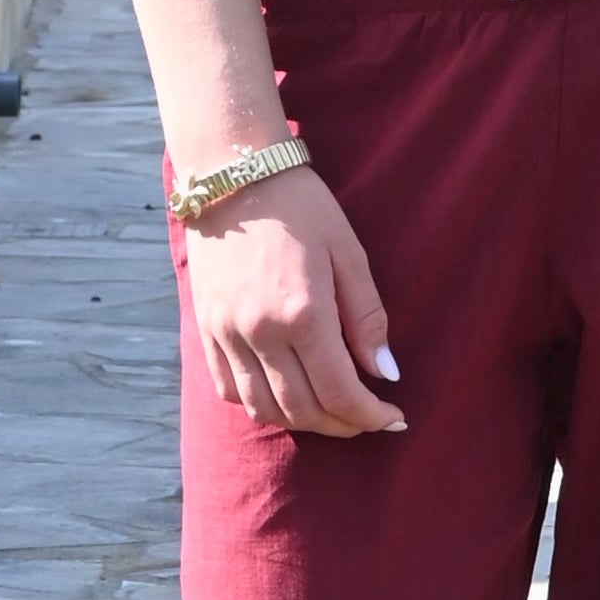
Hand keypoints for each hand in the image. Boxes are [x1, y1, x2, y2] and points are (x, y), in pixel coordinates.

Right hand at [185, 162, 403, 435]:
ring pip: (263, 409)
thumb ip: (367, 317)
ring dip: (302, 422)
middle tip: (367, 418)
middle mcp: (260, 332)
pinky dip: (260, 405)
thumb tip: (385, 372)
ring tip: (330, 413)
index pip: (340, 392)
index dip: (371, 415)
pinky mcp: (205, 329)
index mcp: (302, 313)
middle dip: (343, 425)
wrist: (232, 175)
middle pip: (303, 410)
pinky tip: (285, 395)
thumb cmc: (301, 207)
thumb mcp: (348, 252)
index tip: (394, 417)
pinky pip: (229, 389)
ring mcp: (226, 333)